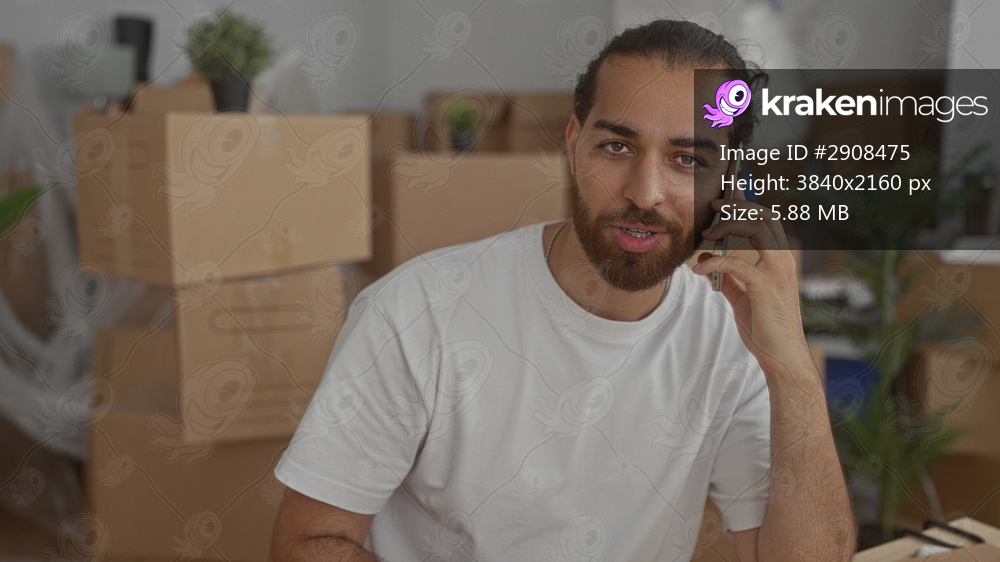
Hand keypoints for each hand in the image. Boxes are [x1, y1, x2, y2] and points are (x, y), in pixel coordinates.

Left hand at [690, 192, 809, 377]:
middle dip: (738, 206)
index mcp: (779, 260)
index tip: (725, 196)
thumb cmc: (765, 326)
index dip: (747, 205)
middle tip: (714, 205)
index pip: (767, 220)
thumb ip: (727, 276)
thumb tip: (706, 258)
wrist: (781, 355)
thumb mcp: (742, 296)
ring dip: (728, 226)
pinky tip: (698, 270)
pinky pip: (738, 264)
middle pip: (764, 216)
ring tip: (705, 234)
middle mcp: (783, 260)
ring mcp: (778, 272)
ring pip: (757, 230)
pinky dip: (715, 263)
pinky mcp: (766, 287)